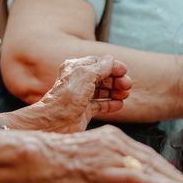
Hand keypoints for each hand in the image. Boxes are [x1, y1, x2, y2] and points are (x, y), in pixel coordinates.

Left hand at [9, 56, 130, 132]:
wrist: (54, 121)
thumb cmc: (67, 96)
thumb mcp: (86, 75)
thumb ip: (102, 66)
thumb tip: (112, 61)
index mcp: (76, 68)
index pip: (98, 63)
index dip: (112, 66)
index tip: (124, 71)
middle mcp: (78, 81)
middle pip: (102, 77)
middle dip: (116, 80)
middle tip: (127, 85)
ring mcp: (81, 97)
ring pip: (102, 91)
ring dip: (115, 91)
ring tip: (125, 94)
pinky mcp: (83, 111)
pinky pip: (100, 105)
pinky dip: (111, 104)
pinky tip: (119, 104)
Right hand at [30, 126, 182, 182]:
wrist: (35, 157)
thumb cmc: (52, 162)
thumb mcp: (83, 159)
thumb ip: (101, 166)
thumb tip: (109, 178)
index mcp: (111, 137)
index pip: (142, 153)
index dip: (161, 167)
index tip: (174, 178)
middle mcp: (116, 142)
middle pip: (151, 159)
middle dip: (171, 175)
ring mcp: (111, 154)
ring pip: (149, 168)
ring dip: (171, 182)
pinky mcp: (105, 169)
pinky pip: (137, 178)